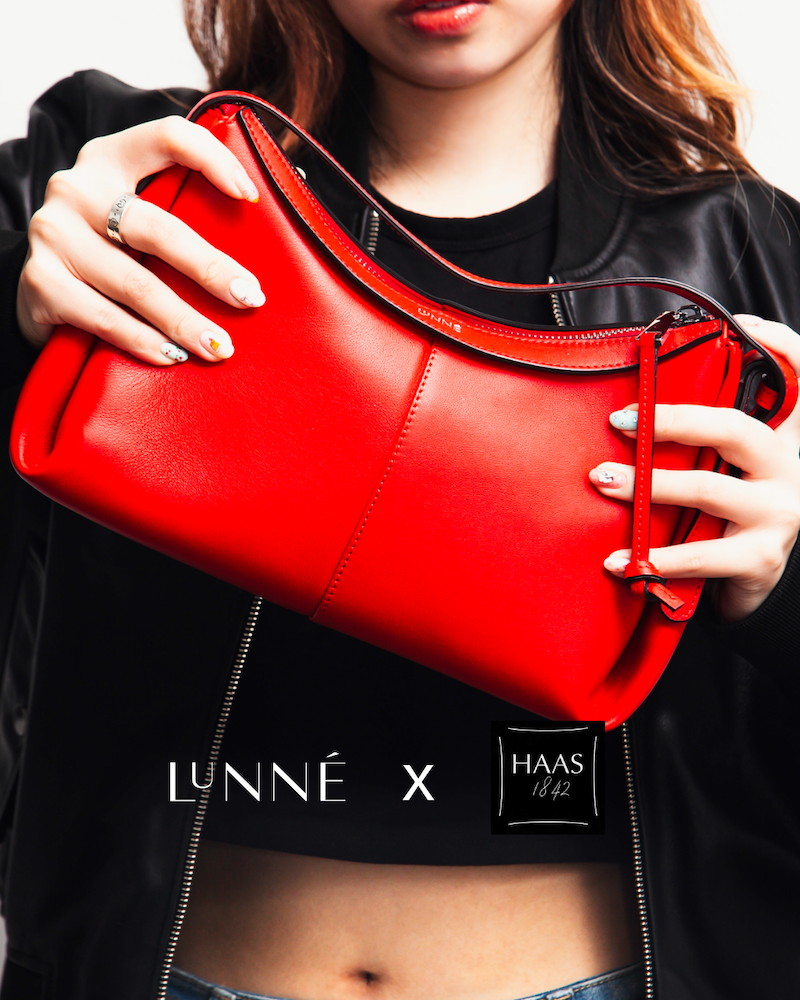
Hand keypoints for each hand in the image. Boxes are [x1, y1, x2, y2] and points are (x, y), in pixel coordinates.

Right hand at [17, 116, 265, 364]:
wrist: (38, 290)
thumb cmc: (107, 253)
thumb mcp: (134, 219)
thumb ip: (176, 213)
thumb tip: (261, 227)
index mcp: (109, 159)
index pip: (166, 137)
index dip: (213, 159)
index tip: (251, 197)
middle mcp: (76, 189)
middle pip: (157, 228)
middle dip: (210, 268)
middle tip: (250, 298)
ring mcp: (54, 234)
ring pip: (135, 283)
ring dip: (184, 320)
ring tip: (219, 346)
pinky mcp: (40, 282)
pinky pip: (104, 317)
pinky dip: (144, 341)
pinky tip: (173, 356)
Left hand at [588, 315, 799, 622]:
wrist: (754, 584)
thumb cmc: (730, 515)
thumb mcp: (730, 468)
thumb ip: (708, 434)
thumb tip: (640, 403)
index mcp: (783, 437)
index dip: (778, 343)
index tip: (741, 324)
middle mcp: (789, 467)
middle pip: (733, 428)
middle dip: (671, 420)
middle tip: (619, 421)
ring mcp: (780, 512)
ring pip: (707, 488)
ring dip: (646, 485)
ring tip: (602, 480)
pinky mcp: (761, 557)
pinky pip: (701, 554)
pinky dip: (655, 558)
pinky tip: (620, 561)